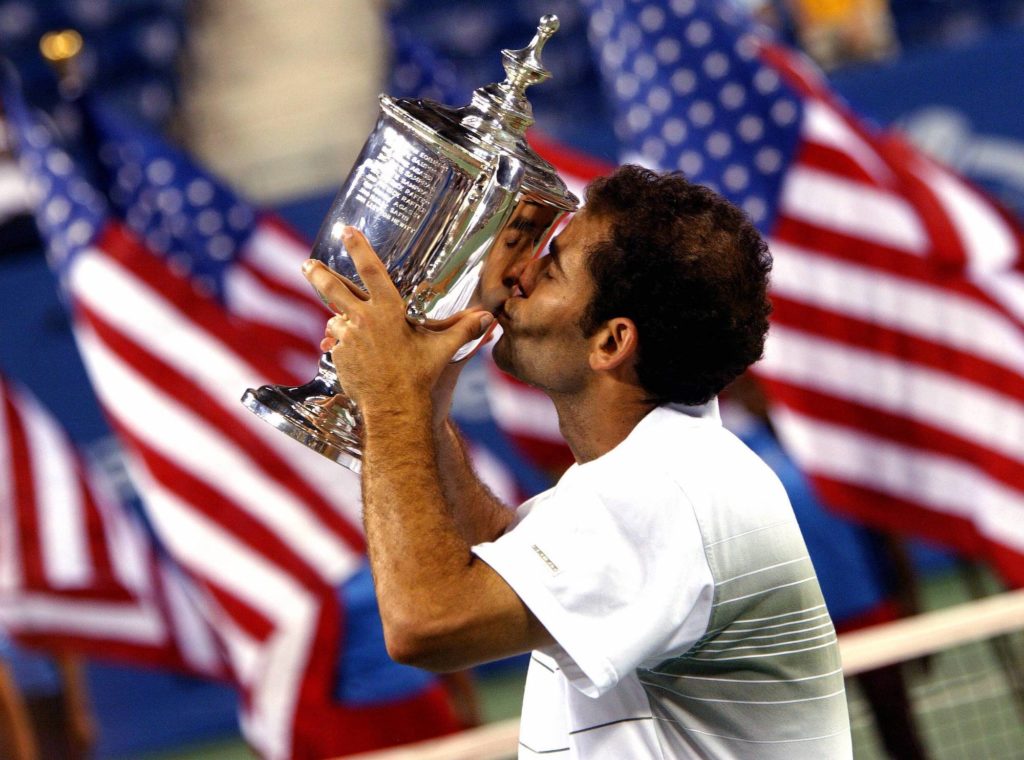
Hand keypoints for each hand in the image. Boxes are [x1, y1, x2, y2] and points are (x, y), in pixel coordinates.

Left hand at [303, 227, 492, 416]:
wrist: (396, 408)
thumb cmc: (420, 376)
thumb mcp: (442, 349)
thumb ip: (463, 330)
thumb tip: (488, 318)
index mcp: (388, 310)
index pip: (371, 271)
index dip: (359, 248)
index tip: (347, 231)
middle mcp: (364, 319)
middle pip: (333, 289)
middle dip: (318, 273)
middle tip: (308, 263)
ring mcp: (348, 338)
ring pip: (335, 320)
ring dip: (339, 322)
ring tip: (350, 330)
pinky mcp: (339, 356)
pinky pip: (336, 345)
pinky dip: (343, 346)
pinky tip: (354, 355)